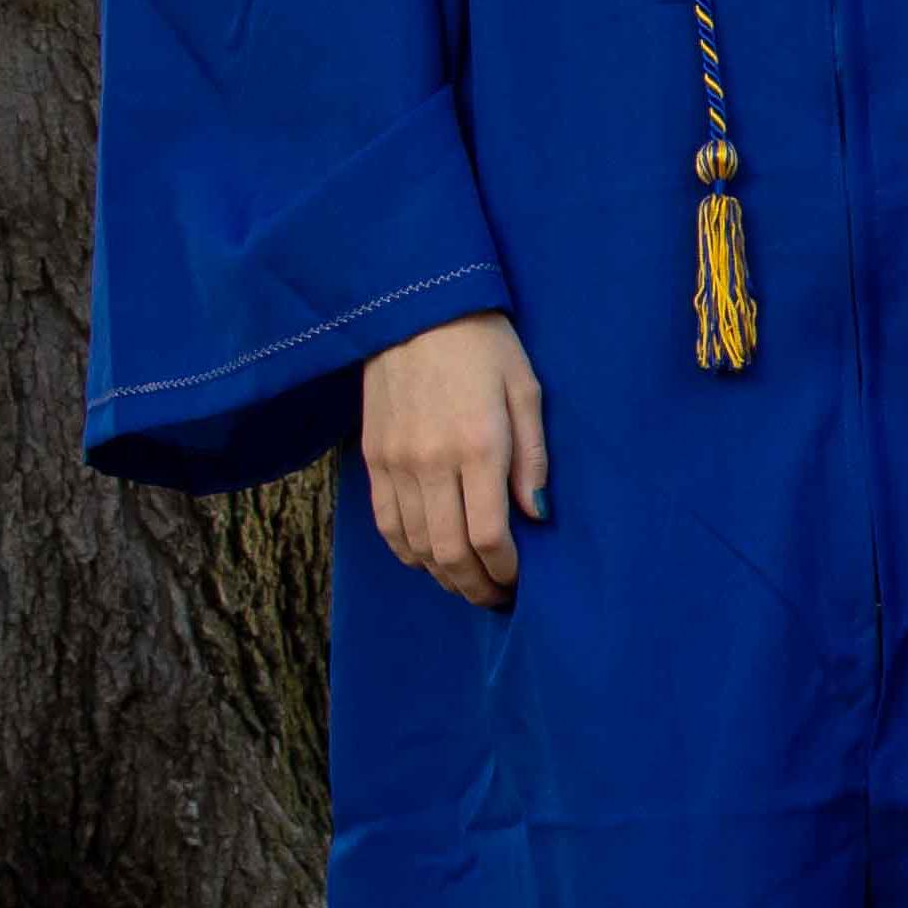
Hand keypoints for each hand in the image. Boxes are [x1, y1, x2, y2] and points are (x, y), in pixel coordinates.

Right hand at [359, 314, 546, 611]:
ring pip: (414, 546)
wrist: (415, 310)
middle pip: (448, 552)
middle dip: (476, 585)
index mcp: (477, 446)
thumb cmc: (485, 346)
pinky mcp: (371, 457)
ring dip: (443, 575)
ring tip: (468, 582)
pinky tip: (430, 558)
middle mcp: (431, 461)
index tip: (519, 580)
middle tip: (496, 597)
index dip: (504, 570)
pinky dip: (408, 551)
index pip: (488, 535)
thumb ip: (532, 457)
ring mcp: (395, 462)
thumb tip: (536, 515)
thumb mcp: (527, 390)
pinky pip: (386, 523)